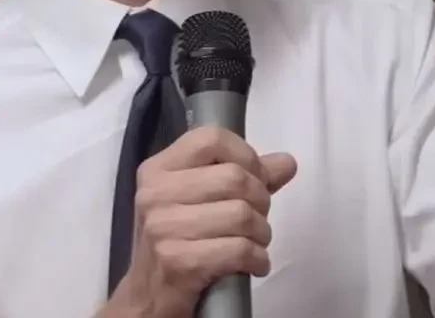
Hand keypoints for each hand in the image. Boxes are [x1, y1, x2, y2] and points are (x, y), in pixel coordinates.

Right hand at [106, 127, 296, 317]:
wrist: (147, 296)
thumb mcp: (201, 201)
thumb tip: (286, 162)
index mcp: (158, 169)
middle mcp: (155, 193)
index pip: (212, 138)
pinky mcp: (177, 261)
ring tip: (256, 243)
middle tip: (258, 218)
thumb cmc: (177, 242)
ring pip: (241, 214)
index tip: (255, 178)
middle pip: (235, 177)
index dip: (246, 155)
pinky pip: (239, 249)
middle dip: (261, 201)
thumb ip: (245, 177)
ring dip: (262, 234)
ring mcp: (163, 227)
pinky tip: (254, 264)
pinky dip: (257, 259)